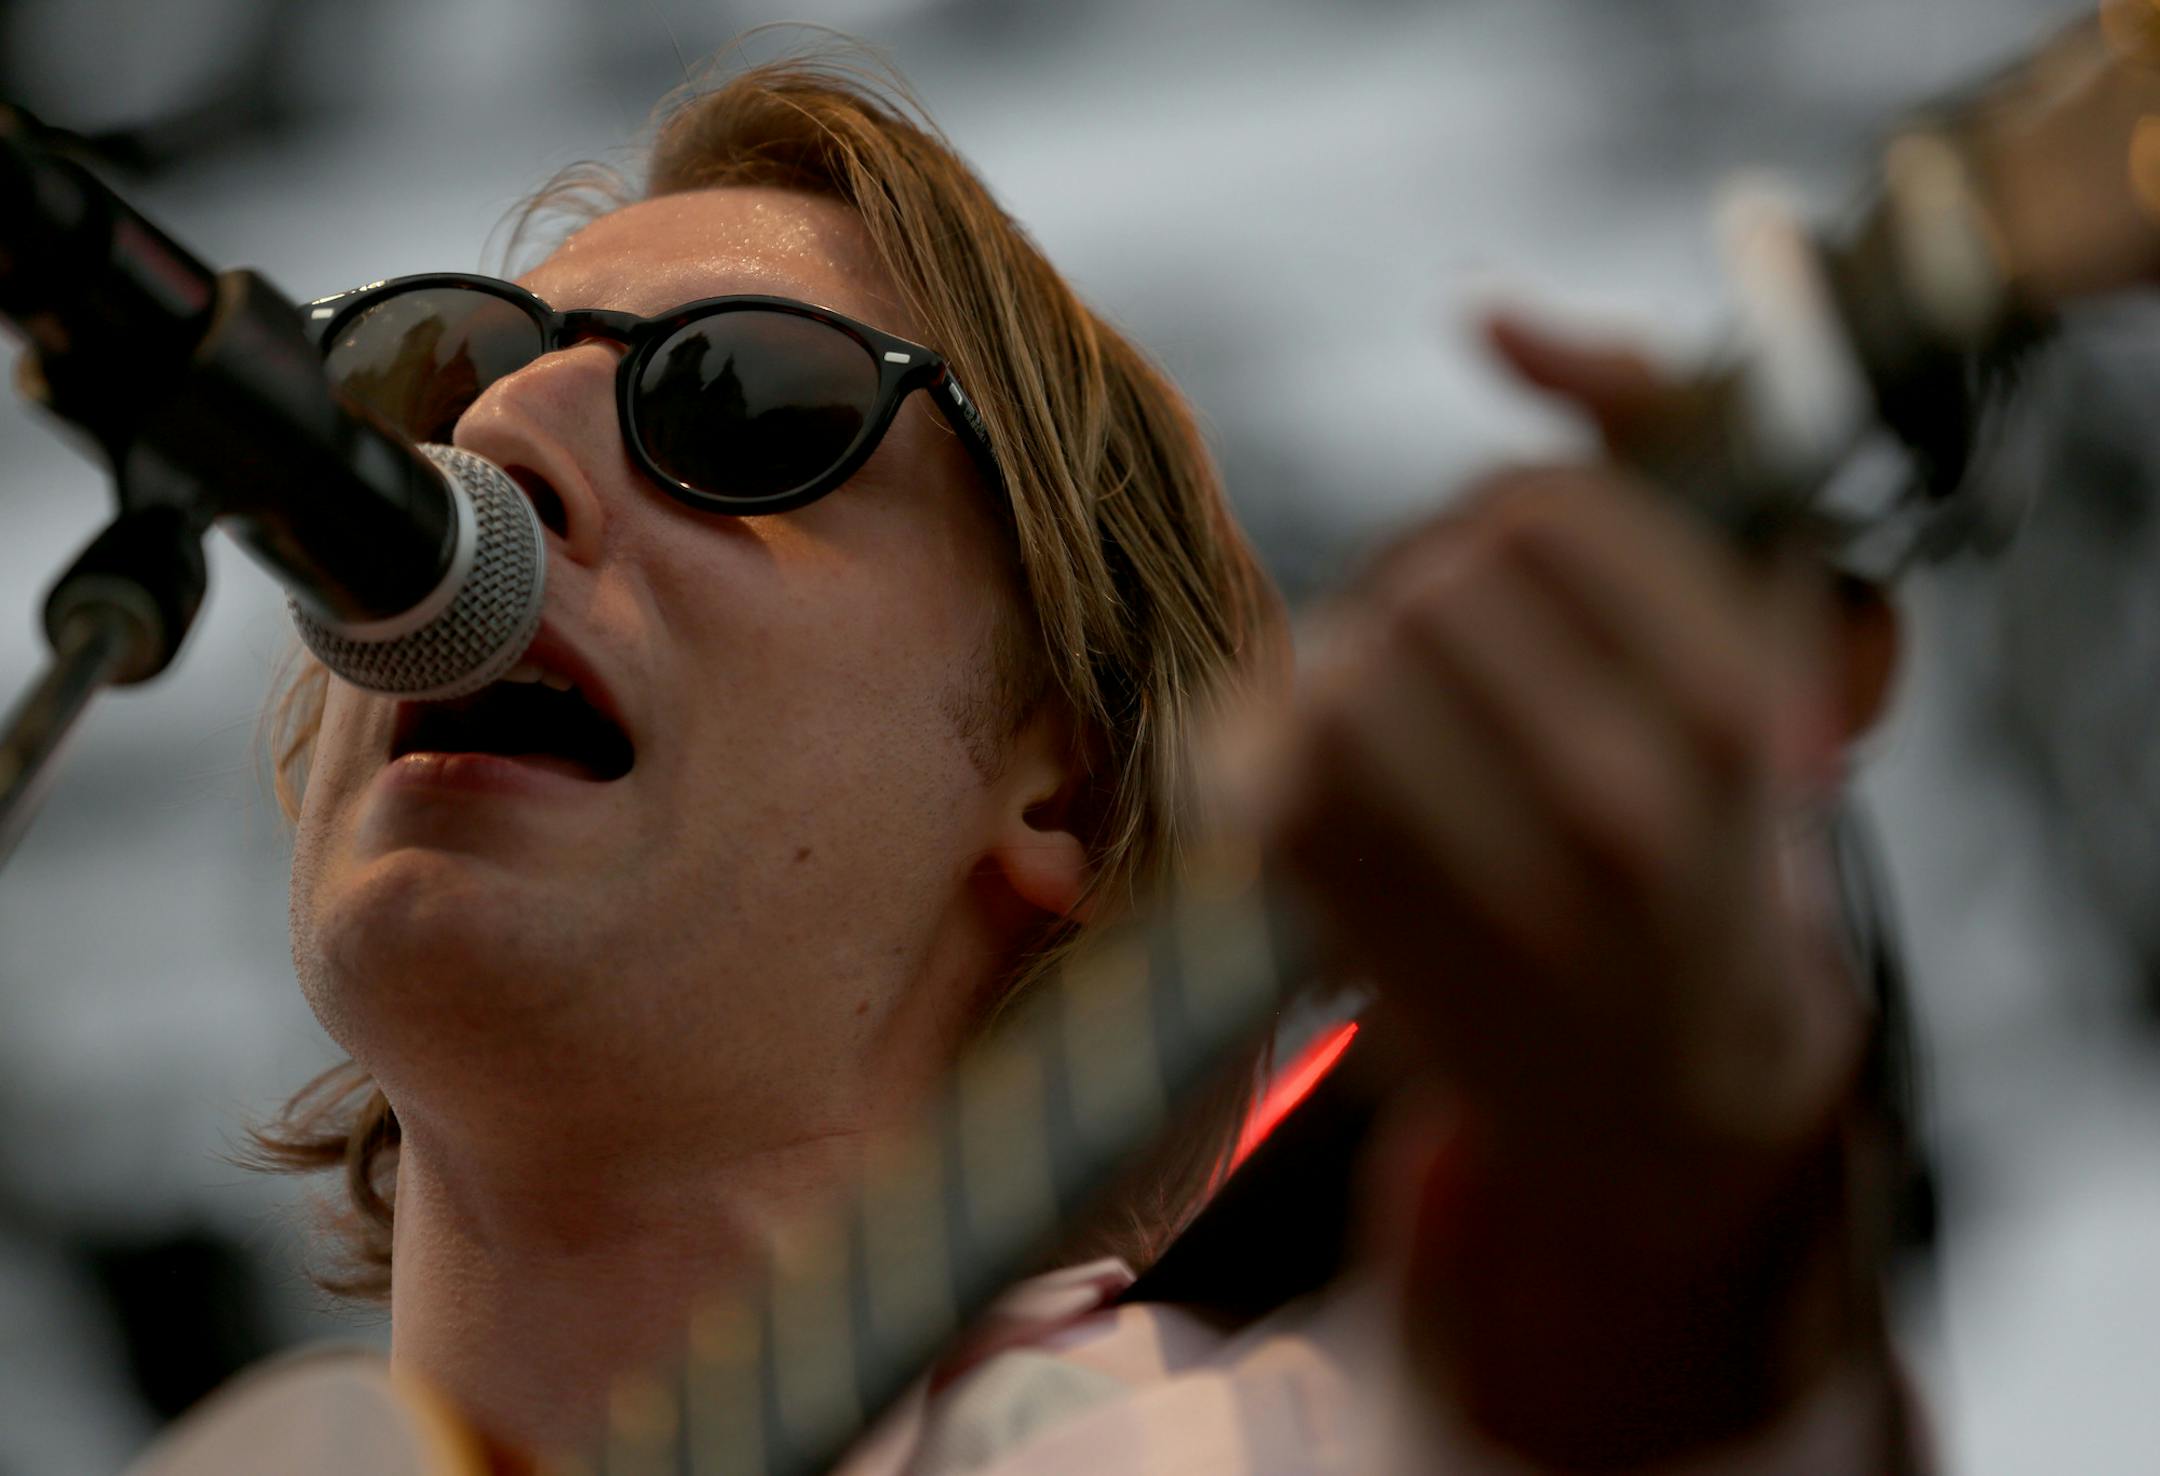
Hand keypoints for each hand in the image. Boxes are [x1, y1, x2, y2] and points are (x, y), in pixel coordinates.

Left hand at [1255, 313, 1875, 1461]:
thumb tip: (1488, 315)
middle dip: (1416, 576)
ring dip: (1344, 657)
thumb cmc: (1715, 817)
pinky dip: (1271, 743)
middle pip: (1426, 583)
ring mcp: (1498, 901)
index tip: (1514, 558)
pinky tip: (1325, 763)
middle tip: (1439, 626)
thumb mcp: (1750, 624)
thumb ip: (1649, 436)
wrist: (1673, 1075)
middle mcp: (1624, 814)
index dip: (1499, 506)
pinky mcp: (1382, 955)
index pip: (1539, 510)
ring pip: (1334, 678)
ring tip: (1387, 696)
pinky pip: (1266, 782)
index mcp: (1732, 715)